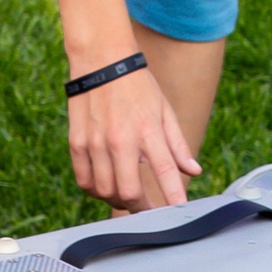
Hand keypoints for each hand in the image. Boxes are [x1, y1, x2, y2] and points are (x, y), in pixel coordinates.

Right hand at [67, 66, 198, 209]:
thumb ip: (178, 144)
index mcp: (147, 130)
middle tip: (148, 207)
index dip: (173, 196)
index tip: (177, 211)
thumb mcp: (164, 111)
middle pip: (129, 192)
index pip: (164, 172)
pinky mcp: (77, 143)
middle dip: (141, 207)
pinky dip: (96, 190)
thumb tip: (194, 170)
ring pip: (105, 191)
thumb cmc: (137, 85)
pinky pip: (84, 181)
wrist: (101, 60)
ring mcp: (96, 143)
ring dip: (118, 200)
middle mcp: (120, 139)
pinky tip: (105, 185)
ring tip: (126, 196)